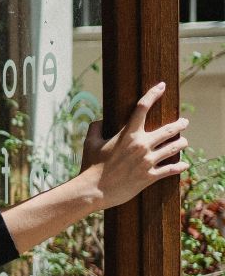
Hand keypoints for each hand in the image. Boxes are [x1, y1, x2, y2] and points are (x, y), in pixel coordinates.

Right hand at [79, 82, 188, 208]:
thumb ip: (95, 128)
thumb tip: (100, 121)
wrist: (94, 190)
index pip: (142, 108)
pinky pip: (171, 170)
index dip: (153, 94)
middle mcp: (141, 145)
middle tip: (184, 122)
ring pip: (174, 148)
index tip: (161, 86)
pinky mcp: (150, 177)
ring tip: (184, 142)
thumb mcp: (90, 143)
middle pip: (168, 130)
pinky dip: (180, 166)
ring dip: (182, 144)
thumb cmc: (90, 166)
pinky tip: (185, 164)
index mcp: (127, 134)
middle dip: (179, 124)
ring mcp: (147, 161)